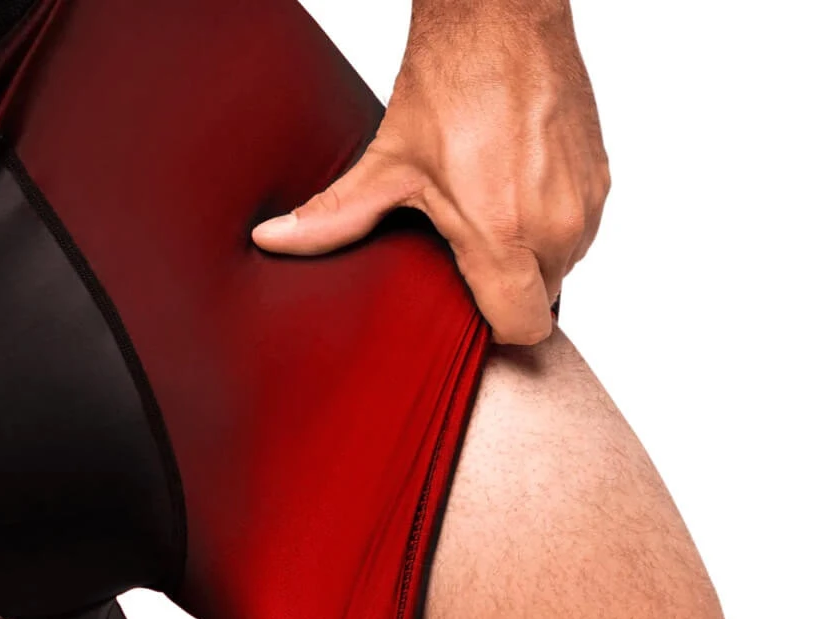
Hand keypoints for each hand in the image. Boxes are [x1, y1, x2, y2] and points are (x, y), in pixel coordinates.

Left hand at [252, 3, 609, 345]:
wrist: (503, 16)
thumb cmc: (453, 84)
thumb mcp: (387, 163)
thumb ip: (336, 217)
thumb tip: (275, 240)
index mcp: (503, 235)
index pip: (521, 329)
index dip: (494, 329)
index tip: (470, 308)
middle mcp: (556, 226)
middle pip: (540, 302)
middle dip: (507, 292)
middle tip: (468, 256)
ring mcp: (585, 203)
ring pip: (563, 268)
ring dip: (531, 259)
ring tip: (492, 216)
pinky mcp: (601, 180)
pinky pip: (580, 232)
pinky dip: (551, 226)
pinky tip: (517, 193)